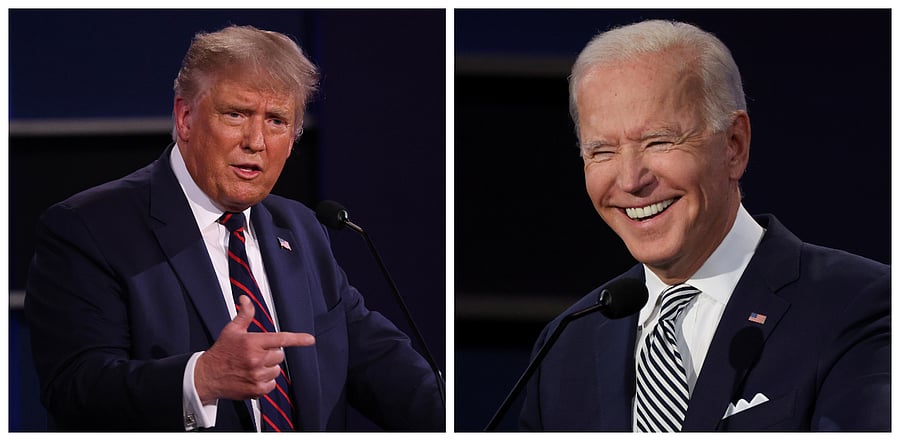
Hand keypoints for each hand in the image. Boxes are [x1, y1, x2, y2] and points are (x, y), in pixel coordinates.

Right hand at [195, 295, 314, 403]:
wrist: (207, 376)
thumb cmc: (221, 352)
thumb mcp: (232, 330)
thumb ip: (244, 314)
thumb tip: (246, 299)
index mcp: (252, 343)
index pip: (280, 339)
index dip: (298, 339)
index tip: (310, 339)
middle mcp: (256, 359)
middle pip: (280, 355)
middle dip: (272, 353)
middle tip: (257, 353)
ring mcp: (256, 376)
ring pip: (276, 370)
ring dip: (268, 368)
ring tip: (253, 366)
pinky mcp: (255, 390)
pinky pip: (271, 384)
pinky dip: (265, 381)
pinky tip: (253, 376)